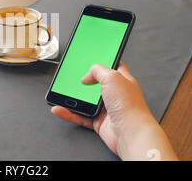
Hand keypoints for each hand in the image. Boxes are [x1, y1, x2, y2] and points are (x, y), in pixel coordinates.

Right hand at [51, 63, 177, 159]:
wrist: (131, 132)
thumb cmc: (129, 106)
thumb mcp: (112, 76)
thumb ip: (97, 70)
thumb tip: (86, 76)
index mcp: (122, 80)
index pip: (112, 67)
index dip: (102, 62)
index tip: (91, 59)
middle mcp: (115, 95)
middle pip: (96, 84)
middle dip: (84, 81)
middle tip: (73, 77)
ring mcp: (107, 109)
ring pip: (85, 101)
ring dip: (73, 98)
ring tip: (62, 92)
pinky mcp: (99, 122)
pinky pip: (80, 116)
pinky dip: (69, 114)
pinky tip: (60, 109)